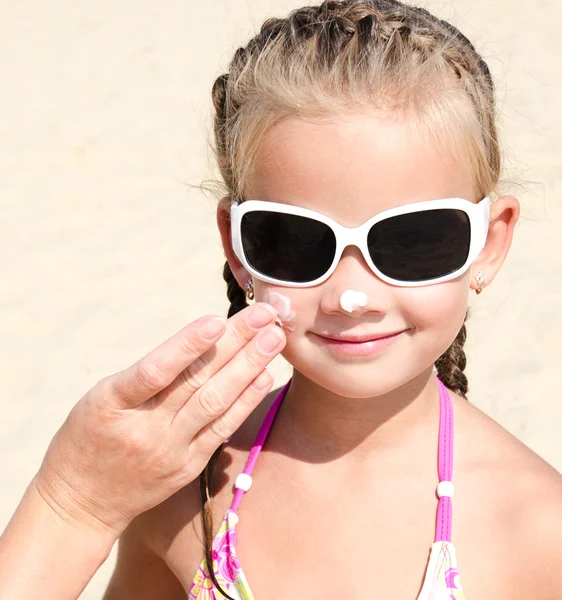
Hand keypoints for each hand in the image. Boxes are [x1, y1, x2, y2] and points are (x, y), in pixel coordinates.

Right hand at [33, 303, 284, 537]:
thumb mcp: (101, 398)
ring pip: (215, 402)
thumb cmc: (90, 436)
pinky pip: (221, 429)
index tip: (217, 319)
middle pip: (196, 381)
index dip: (187, 345)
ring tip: (273, 338)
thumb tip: (202, 340)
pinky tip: (264, 376)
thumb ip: (147, 374)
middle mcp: (145, 428)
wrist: (82, 503)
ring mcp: (170, 450)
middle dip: (235, 344)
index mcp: (112, 403)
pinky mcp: (188, 467)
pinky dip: (244, 401)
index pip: (155, 371)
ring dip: (248, 367)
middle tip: (265, 315)